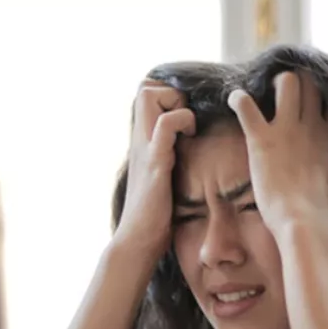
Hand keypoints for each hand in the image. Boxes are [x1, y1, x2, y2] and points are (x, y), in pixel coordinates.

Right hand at [112, 80, 195, 262]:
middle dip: (171, 92)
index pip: (146, 93)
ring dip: (175, 103)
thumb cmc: (154, 216)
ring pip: (149, 96)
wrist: (138, 241)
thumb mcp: (162, 178)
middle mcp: (139, 139)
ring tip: (188, 128)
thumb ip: (168, 158)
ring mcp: (145, 148)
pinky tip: (189, 138)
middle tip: (187, 118)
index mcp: (142, 142)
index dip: (168, 94)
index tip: (186, 115)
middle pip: (145, 87)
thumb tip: (189, 152)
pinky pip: (165, 125)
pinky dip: (181, 121)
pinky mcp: (154, 162)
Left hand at [227, 70, 327, 237]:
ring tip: (265, 92)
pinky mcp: (262, 139)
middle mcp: (313, 126)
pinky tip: (234, 100)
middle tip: (286, 92)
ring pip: (287, 82)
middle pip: (312, 83)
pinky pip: (246, 105)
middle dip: (300, 82)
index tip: (314, 102)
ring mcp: (288, 129)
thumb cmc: (326, 215)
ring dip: (275, 84)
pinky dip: (238, 99)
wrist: (306, 222)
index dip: (324, 97)